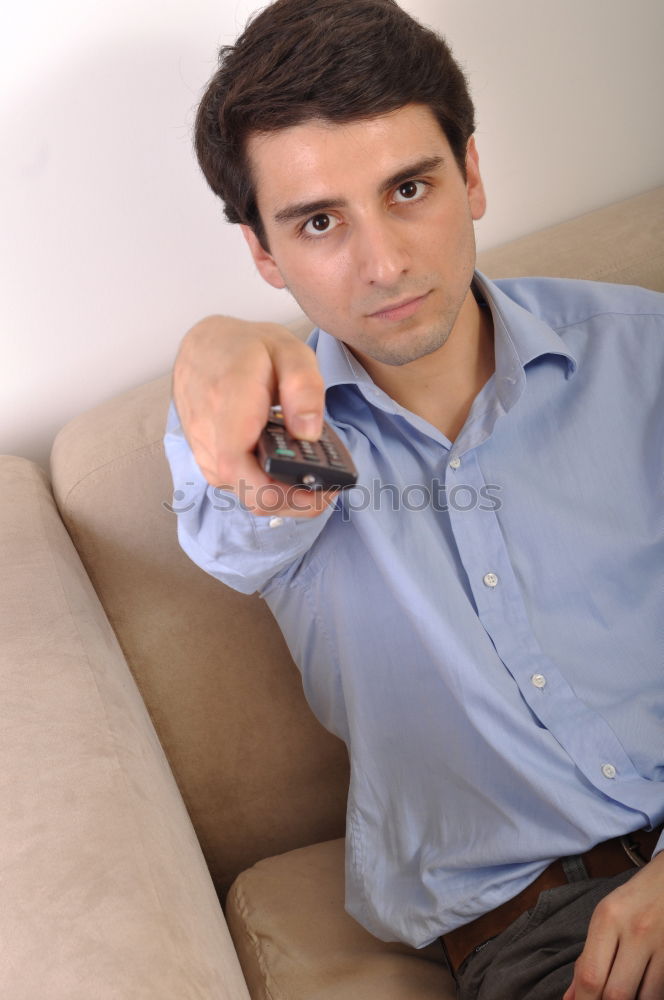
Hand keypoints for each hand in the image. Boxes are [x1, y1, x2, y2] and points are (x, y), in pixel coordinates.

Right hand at [172, 315, 333, 516]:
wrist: (202, 348)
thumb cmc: (245, 348)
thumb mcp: (288, 349)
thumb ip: (304, 386)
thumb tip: (308, 433)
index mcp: (229, 404)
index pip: (240, 469)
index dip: (279, 492)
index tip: (318, 491)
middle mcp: (209, 436)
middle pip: (250, 492)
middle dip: (294, 500)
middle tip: (330, 487)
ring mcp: (205, 452)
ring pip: (246, 493)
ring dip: (284, 495)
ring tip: (315, 477)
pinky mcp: (208, 460)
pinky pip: (240, 485)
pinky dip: (268, 486)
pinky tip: (290, 473)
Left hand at [563, 850, 663, 999]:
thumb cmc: (633, 900)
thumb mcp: (605, 918)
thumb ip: (587, 959)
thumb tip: (571, 998)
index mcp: (607, 918)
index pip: (590, 975)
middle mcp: (634, 931)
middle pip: (616, 994)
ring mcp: (660, 943)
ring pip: (644, 999)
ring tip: (621, 996)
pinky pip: (661, 992)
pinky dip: (648, 998)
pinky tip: (639, 992)